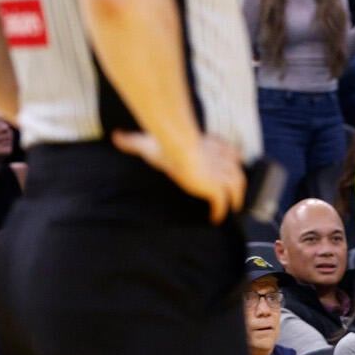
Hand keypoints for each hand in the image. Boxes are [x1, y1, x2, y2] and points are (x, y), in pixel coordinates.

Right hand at [110, 131, 245, 223]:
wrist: (178, 146)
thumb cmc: (165, 142)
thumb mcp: (148, 140)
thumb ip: (133, 140)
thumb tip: (115, 136)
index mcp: (210, 146)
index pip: (230, 152)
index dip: (231, 159)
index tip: (230, 165)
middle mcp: (221, 160)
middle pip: (238, 170)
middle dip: (237, 181)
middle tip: (234, 192)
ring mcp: (221, 175)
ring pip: (237, 187)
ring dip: (236, 198)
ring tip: (232, 208)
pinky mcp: (216, 189)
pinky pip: (222, 204)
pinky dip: (220, 212)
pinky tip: (215, 219)